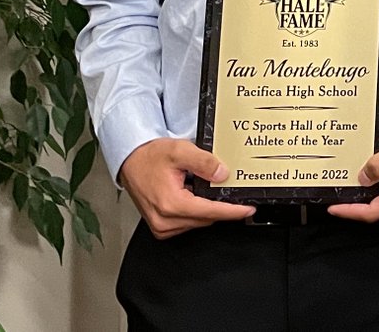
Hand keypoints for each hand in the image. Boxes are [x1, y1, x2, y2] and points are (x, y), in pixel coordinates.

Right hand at [119, 138, 254, 238]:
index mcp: (171, 204)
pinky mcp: (161, 227)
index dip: (233, 211)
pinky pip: (187, 223)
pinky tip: (192, 196)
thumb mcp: (180, 150)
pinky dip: (195, 212)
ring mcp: (162, 226)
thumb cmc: (149, 156)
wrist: (131, 161)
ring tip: (201, 187)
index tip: (248, 209)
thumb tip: (222, 174)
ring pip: (198, 222)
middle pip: (206, 218)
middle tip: (228, 189)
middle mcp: (165, 220)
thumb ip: (204, 162)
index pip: (211, 212)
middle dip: (220, 206)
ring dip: (206, 208)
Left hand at [327, 121, 378, 221]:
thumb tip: (363, 178)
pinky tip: (370, 186)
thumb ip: (378, 165)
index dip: (350, 211)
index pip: (371, 212)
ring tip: (352, 191)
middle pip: (376, 213)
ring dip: (366, 201)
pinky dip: (377, 196)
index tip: (334, 208)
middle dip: (356, 207)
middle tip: (339, 199)